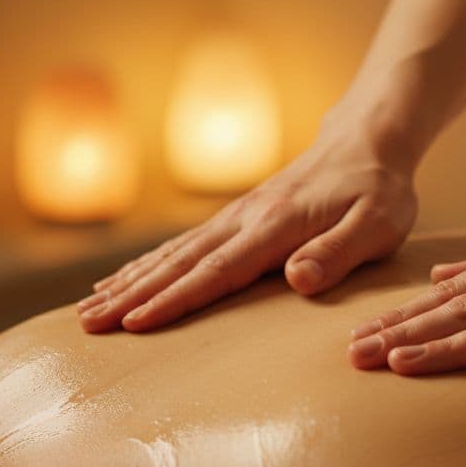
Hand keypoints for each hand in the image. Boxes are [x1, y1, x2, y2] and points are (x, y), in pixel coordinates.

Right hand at [78, 135, 416, 332]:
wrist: (368, 141)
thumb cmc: (379, 190)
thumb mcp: (378, 223)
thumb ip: (338, 252)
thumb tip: (297, 279)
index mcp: (276, 226)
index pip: (218, 271)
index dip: (176, 299)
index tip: (136, 324)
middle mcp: (245, 219)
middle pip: (179, 263)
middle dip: (132, 296)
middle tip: (87, 325)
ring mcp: (235, 217)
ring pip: (171, 254)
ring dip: (128, 283)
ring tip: (86, 310)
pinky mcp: (235, 219)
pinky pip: (181, 246)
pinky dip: (146, 265)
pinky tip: (120, 282)